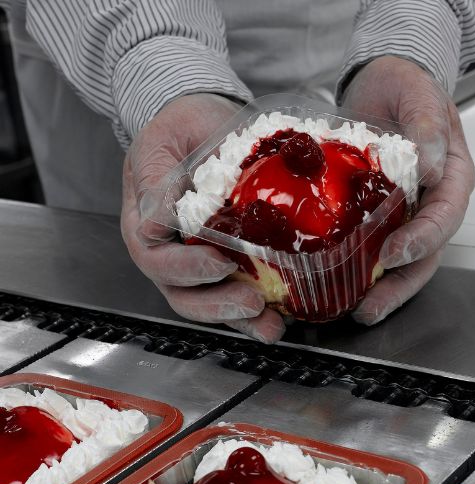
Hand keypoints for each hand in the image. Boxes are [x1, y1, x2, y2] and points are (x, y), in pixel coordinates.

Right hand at [121, 93, 285, 342]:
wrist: (206, 123)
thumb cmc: (182, 128)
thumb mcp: (164, 139)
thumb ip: (157, 175)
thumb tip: (157, 218)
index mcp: (145, 224)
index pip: (156, 259)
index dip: (186, 268)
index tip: (219, 262)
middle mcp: (169, 252)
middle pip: (183, 295)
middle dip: (218, 305)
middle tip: (251, 301)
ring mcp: (199, 263)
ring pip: (212, 304)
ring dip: (241, 319)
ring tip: (270, 323)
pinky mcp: (231, 264)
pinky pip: (239, 294)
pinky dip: (260, 312)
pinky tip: (284, 315)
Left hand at [342, 56, 474, 324]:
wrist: (382, 81)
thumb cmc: (407, 85)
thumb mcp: (418, 94)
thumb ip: (426, 125)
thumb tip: (430, 166)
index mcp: (453, 176)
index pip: (445, 217)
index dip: (422, 239)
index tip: (392, 253)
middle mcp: (435, 201)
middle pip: (427, 253)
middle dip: (400, 284)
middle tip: (371, 306)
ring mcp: (410, 212)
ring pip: (405, 260)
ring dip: (384, 288)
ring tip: (357, 310)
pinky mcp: (383, 216)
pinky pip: (377, 248)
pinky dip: (363, 270)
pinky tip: (339, 285)